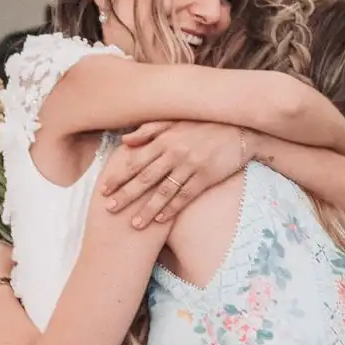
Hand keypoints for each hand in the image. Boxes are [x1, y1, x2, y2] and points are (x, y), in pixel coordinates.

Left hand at [101, 121, 245, 226]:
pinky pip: (186, 196)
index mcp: (164, 139)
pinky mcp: (206, 177)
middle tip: (110, 210)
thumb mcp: (175, 121)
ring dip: (147, 209)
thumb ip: (149, 130)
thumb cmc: (204, 123)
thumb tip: (125, 141)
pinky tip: (161, 220)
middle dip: (125, 195)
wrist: (240, 128)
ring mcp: (191, 166)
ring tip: (134, 224)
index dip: (118, 176)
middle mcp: (174, 153)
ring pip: (164, 191)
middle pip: (145, 179)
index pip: (135, 161)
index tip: (104, 189)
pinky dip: (172, 209)